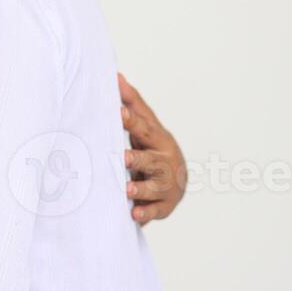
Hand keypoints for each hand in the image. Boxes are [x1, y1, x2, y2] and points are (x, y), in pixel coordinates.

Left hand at [119, 73, 186, 224]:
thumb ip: (132, 104)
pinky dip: (146, 213)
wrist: (175, 182)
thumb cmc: (154, 148)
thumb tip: (116, 76)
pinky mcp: (164, 206)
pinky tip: (134, 213)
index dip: (132, 122)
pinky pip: (155, 211)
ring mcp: (166, 185)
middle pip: (152, 160)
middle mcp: (165, 162)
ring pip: (155, 188)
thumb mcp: (147, 126)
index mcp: (158, 140)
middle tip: (123, 157)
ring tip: (127, 189)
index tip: (119, 113)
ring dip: (141, 189)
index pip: (145, 129)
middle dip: (138, 159)